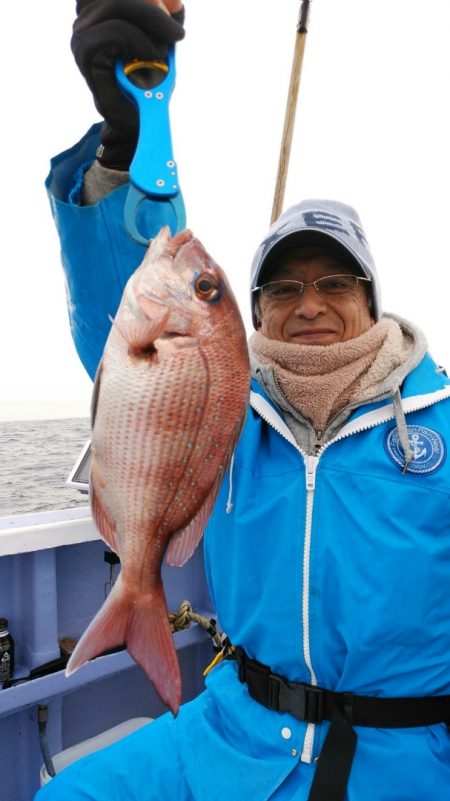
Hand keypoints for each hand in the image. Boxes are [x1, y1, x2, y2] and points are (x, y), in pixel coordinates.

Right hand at [71, 0, 184, 168]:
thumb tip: (176, 2)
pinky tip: (153, 55)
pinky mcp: (85, 49)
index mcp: (103, 8)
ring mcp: (83, 30)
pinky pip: (116, 30)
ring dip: (151, 24)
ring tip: (163, 49)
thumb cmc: (147, 80)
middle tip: (176, 33)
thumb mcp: (162, 41)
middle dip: (154, 9)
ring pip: (118, 4)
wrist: (134, 118)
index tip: (175, 8)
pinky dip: (140, 41)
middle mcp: (88, 15)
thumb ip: (165, 18)